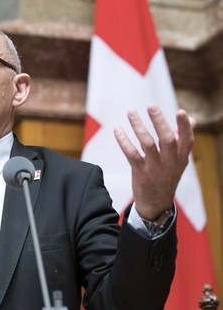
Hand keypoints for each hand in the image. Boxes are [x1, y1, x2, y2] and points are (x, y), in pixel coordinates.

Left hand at [114, 104, 194, 219]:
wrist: (156, 203)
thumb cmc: (167, 176)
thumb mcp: (179, 160)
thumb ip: (182, 141)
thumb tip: (193, 120)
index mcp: (181, 158)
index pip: (187, 140)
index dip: (184, 126)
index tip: (181, 111)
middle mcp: (170, 162)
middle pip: (166, 139)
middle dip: (159, 121)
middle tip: (151, 106)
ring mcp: (155, 168)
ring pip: (147, 144)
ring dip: (138, 126)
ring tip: (131, 112)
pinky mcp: (141, 172)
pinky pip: (131, 154)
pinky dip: (124, 141)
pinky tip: (117, 130)